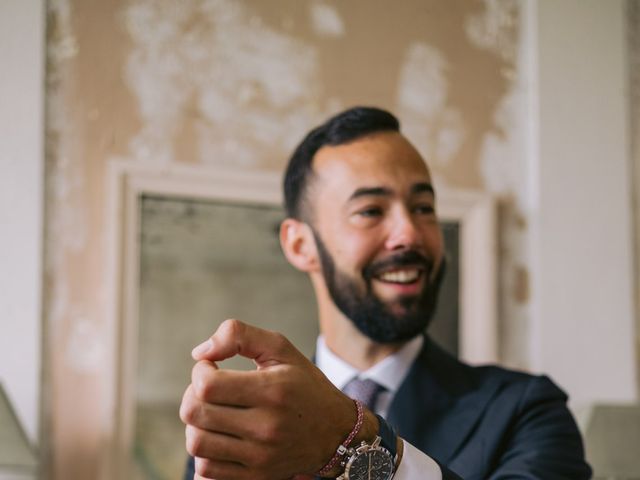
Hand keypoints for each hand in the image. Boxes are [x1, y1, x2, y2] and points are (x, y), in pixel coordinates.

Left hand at [180, 319, 372, 479]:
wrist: (336, 432)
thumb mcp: (281, 348)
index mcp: (272, 390)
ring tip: (214, 412)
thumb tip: (199, 353)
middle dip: (193, 394)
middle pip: (195, 414)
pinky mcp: (256, 477)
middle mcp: (266, 427)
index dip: (200, 371)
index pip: (207, 386)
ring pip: (196, 443)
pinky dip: (205, 451)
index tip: (211, 367)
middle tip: (209, 388)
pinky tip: (220, 435)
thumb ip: (239, 335)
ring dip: (197, 424)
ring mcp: (260, 456)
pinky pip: (207, 470)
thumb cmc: (304, 384)